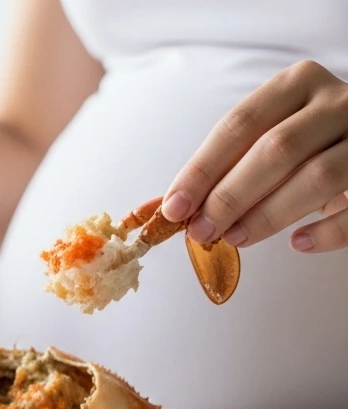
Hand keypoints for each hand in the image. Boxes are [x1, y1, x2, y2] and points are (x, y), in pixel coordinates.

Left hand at [162, 60, 347, 252]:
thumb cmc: (306, 145)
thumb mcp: (265, 141)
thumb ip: (220, 169)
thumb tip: (160, 210)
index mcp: (297, 84)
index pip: (240, 124)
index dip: (202, 169)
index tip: (173, 208)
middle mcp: (338, 101)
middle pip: (277, 149)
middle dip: (231, 196)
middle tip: (201, 231)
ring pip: (319, 176)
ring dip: (269, 214)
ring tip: (235, 238)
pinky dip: (326, 232)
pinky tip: (298, 243)